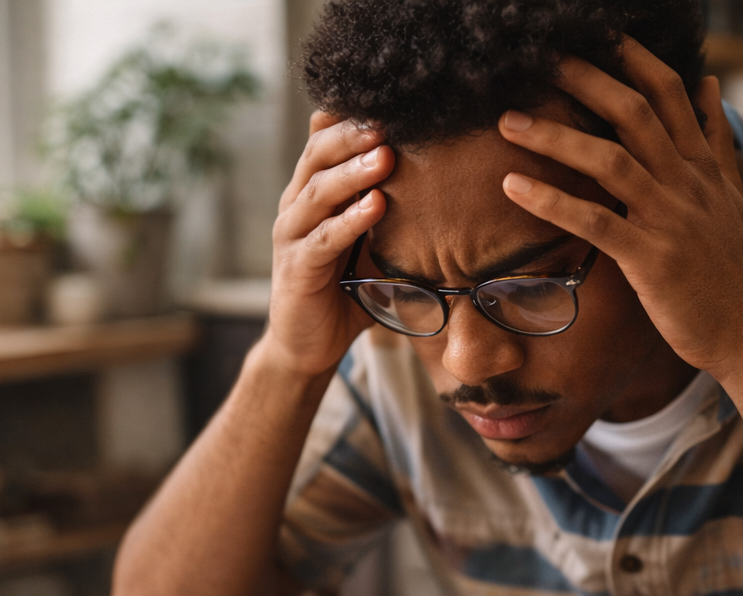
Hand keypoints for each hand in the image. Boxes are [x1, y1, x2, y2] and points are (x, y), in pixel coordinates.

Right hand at [264, 112, 393, 378]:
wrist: (308, 345)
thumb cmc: (344, 292)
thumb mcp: (371, 246)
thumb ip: (392, 217)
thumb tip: (449, 190)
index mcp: (313, 195)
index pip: (326, 142)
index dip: (352, 121)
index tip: (391, 104)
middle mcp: (297, 207)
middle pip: (317, 156)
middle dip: (353, 135)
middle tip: (389, 120)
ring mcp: (292, 236)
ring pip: (318, 192)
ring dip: (353, 172)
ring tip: (385, 156)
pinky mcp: (297, 268)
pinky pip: (324, 238)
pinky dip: (350, 220)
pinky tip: (376, 205)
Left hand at [497, 39, 742, 378]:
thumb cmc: (731, 271)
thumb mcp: (732, 196)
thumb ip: (718, 140)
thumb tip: (711, 85)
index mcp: (702, 167)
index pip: (670, 95)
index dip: (635, 60)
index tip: (602, 35)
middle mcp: (686, 184)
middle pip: (634, 114)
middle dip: (587, 81)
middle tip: (542, 60)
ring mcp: (669, 220)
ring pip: (610, 161)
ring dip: (555, 137)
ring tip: (508, 121)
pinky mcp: (651, 259)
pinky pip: (595, 222)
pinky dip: (552, 201)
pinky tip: (514, 187)